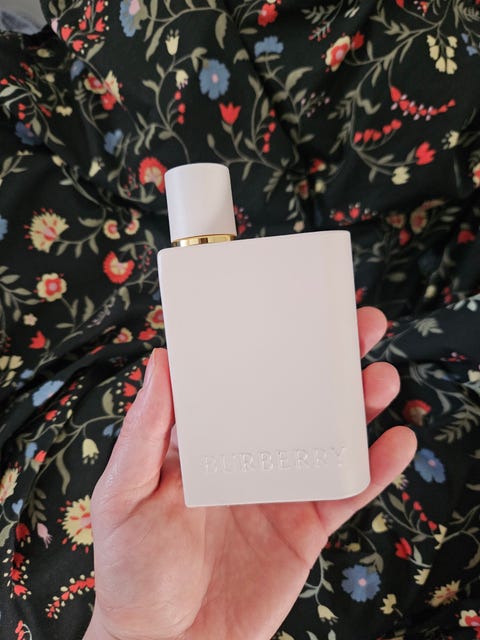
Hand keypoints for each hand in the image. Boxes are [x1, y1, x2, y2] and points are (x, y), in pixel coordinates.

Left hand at [85, 307, 415, 639]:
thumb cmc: (134, 570)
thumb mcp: (125, 493)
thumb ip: (146, 431)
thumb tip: (161, 361)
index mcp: (205, 440)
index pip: (242, 380)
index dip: (268, 345)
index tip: (293, 311)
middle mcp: (248, 455)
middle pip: (295, 400)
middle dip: (328, 363)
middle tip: (356, 327)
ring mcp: (280, 489)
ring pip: (327, 438)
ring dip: (357, 406)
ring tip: (379, 378)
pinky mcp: (305, 527)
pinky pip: (345, 493)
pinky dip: (373, 469)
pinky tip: (395, 442)